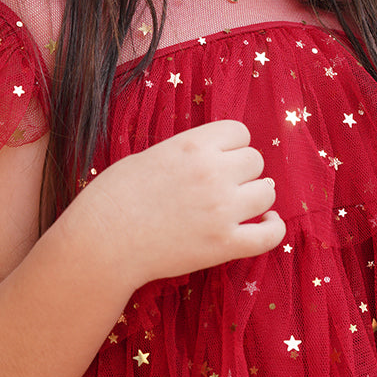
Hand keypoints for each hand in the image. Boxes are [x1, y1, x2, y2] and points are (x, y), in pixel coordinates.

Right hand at [77, 119, 285, 286]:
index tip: (220, 158)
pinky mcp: (224, 245)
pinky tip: (266, 223)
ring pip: (267, 193)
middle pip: (256, 161)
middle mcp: (213, 173)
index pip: (240, 132)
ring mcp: (222, 210)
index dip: (231, 145)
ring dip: (256, 197)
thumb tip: (216, 156)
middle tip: (224, 185)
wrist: (102, 242)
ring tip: (239, 204)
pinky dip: (273, 228)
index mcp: (193, 146)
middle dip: (243, 171)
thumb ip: (188, 153)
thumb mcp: (150, 156)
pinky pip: (270, 235)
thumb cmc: (115, 197)